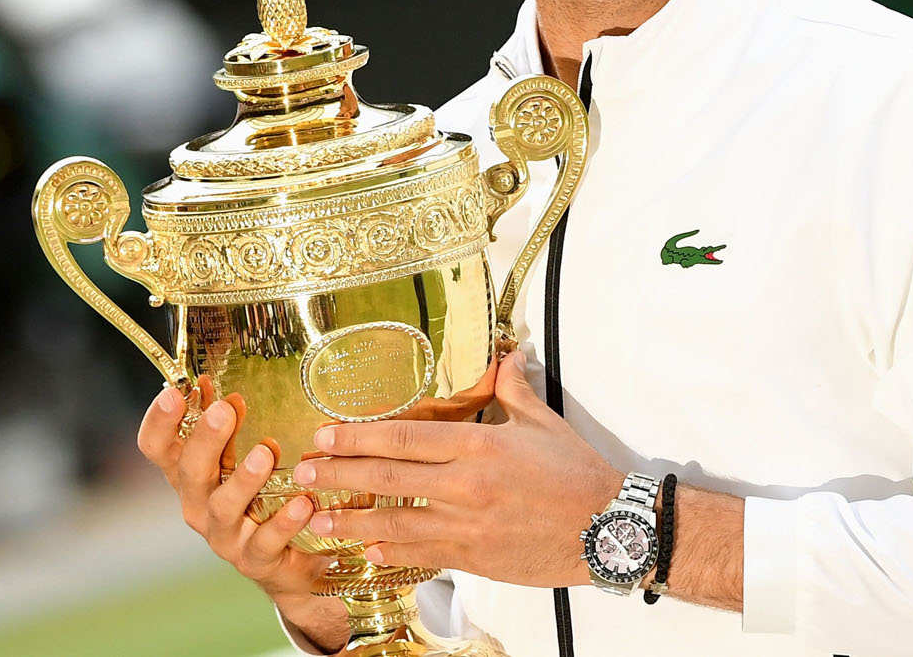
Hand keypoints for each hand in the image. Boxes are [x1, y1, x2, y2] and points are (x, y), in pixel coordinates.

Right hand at [135, 382, 336, 604]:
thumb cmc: (258, 494)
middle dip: (205, 440)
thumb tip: (208, 378)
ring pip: (223, 507)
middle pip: (188, 472)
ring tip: (264, 454)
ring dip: (243, 479)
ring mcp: (223, 535)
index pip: (156, 447)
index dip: (159, 421)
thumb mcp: (237, 455)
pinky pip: (265, 542)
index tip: (173, 392)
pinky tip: (302, 503)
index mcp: (187, 474)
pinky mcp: (254, 559)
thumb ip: (224, 422)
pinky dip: (283, 522)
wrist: (290, 557)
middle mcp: (197, 504)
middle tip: (224, 411)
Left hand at [291, 352, 621, 587]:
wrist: (609, 527)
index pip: (402, 437)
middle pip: (386, 477)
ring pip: (395, 522)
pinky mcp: (477, 557)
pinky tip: (366, 550)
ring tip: (317, 520)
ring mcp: (469, 525)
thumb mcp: (540, 420)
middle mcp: (466, 484)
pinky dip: (391, 552)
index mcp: (476, 444)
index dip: (356, 436)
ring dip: (351, 521)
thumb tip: (503, 354)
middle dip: (338, 476)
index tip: (323, 434)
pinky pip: (424, 554)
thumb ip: (511, 386)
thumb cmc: (575, 472)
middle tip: (303, 474)